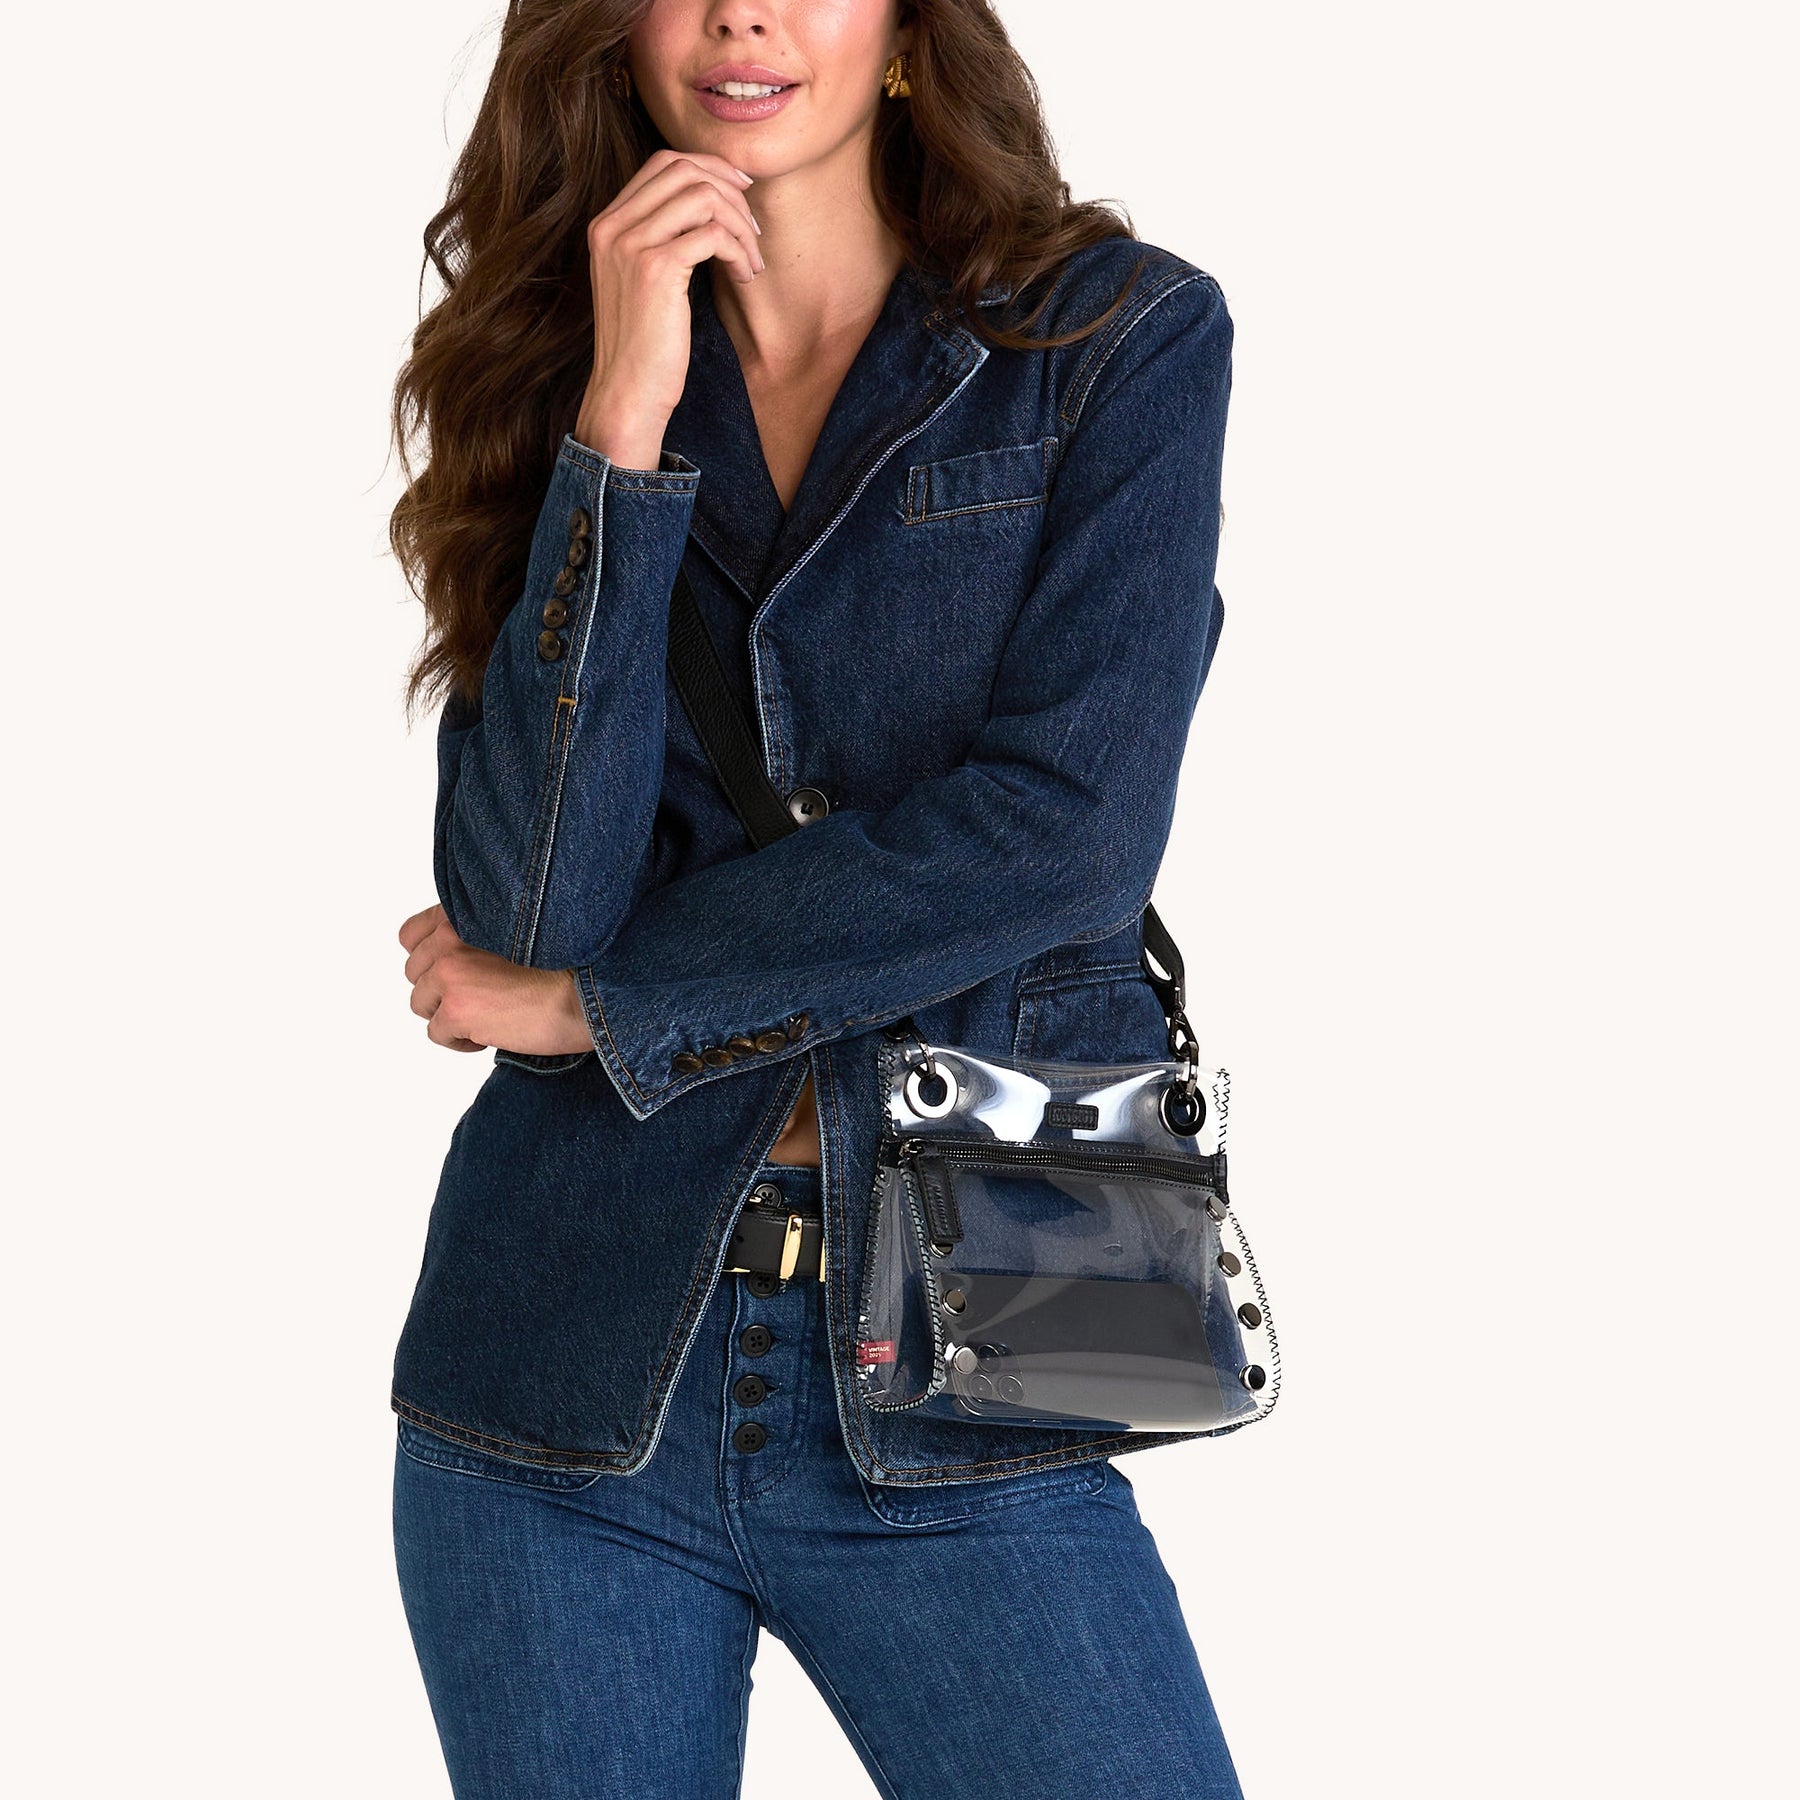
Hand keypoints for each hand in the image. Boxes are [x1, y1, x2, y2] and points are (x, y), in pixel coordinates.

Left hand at [398, 904, 592, 1055]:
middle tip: (479, 998)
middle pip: (415, 974)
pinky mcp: (456, 1009)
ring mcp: (450, 974)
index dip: (429, 958)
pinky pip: (436, 1033)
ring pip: (422, 1003)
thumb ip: (477, 934)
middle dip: (442, 991)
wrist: (587, 996)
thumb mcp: (517, 932)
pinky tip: (489, 1034)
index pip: (411, 934)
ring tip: (485, 1018)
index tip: (452, 971)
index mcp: (464, 914)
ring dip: (449, 1015)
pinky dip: (460, 1041)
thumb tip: (450, 961)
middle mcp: (450, 937)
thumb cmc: (568, 967)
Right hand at [573, 148, 763, 467]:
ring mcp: (630, 245)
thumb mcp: (642, 282)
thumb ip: (660, 240)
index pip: (662, 163)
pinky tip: (745, 276)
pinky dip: (739, 251)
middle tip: (753, 230)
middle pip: (684, 169)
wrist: (627, 392)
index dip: (709, 168)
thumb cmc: (645, 346)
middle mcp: (612, 227)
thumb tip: (710, 204)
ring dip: (740, 225)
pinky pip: (713, 234)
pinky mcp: (655, 270)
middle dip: (730, 192)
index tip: (741, 192)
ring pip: (703, 196)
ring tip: (752, 261)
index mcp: (607, 224)